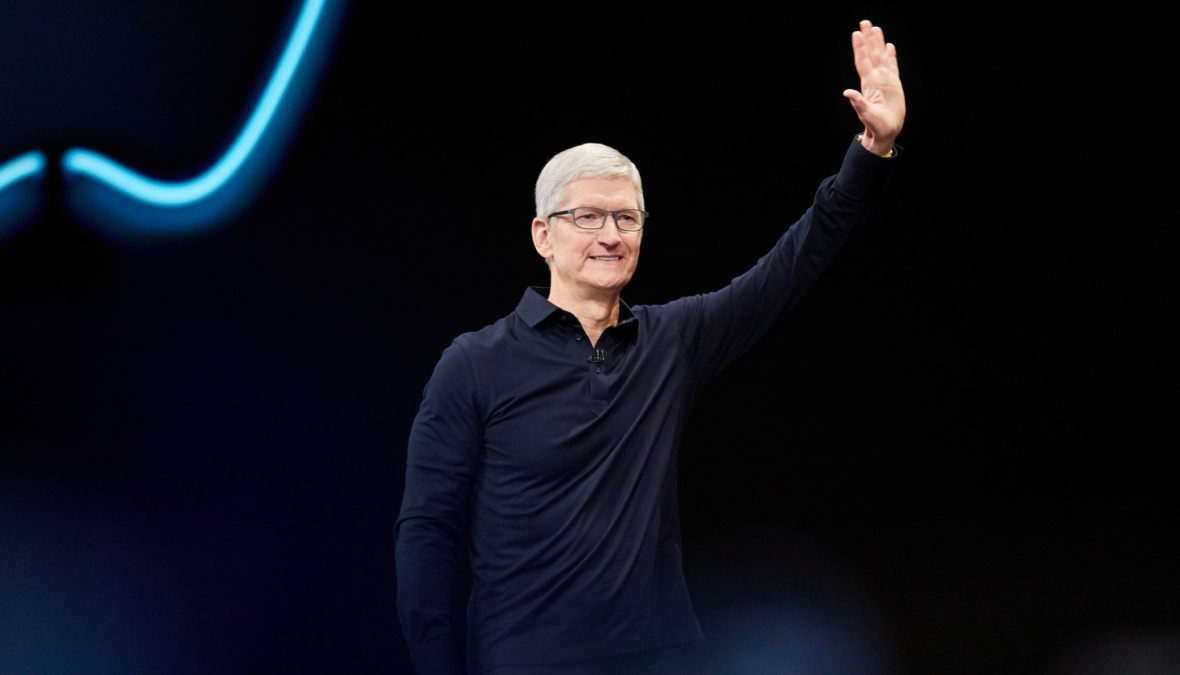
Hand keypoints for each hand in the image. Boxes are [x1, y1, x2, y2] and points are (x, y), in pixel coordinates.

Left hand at [843, 20, 904, 155]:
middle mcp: (876, 78)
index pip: (863, 61)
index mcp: (869, 84)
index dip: (860, 48)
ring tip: (876, 28)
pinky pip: (892, 66)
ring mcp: (885, 80)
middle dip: (868, 38)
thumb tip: (847, 92)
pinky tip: (889, 46)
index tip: (857, 34)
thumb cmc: (876, 126)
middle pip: (871, 54)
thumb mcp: (866, 114)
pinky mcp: (894, 84)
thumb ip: (858, 103)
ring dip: (878, 43)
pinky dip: (891, 55)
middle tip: (865, 22)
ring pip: (881, 56)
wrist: (886, 131)